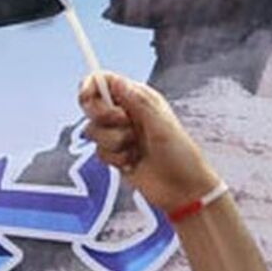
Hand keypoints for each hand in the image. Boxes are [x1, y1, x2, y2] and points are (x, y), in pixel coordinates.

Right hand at [78, 73, 221, 211]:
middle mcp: (128, 113)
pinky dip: (115, 158)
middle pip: (92, 105)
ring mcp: (120, 134)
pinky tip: (133, 162)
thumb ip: (138, 102)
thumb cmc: (181, 156)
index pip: (104, 81)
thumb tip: (117, 81)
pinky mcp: (116, 153)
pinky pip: (99, 151)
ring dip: (114, 142)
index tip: (88, 98)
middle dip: (104, 118)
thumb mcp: (162, 125)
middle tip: (127, 125)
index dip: (91, 86)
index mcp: (140, 99)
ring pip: (94, 130)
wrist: (183, 189)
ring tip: (136, 148)